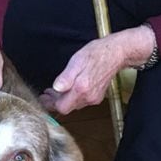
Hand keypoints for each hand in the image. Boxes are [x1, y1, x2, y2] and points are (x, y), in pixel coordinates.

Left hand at [40, 25, 155, 114]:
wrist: (117, 53)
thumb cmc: (97, 53)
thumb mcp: (77, 60)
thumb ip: (66, 77)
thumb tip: (56, 87)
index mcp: (81, 89)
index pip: (62, 107)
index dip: (51, 104)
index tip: (44, 97)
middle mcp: (88, 97)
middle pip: (67, 107)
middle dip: (55, 102)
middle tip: (47, 94)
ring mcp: (94, 98)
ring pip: (74, 105)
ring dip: (63, 99)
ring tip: (55, 90)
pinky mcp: (97, 97)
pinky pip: (81, 101)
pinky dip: (73, 97)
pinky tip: (70, 89)